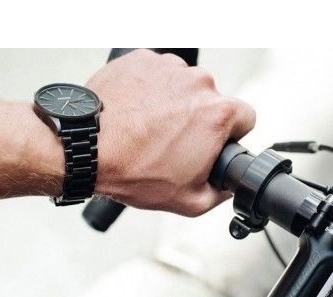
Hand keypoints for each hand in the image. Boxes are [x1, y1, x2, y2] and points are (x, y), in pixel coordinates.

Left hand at [87, 49, 255, 215]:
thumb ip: (221, 193)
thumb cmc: (134, 171)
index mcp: (218, 114)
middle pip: (213, 100)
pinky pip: (157, 75)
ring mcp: (168, 68)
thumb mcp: (191, 201)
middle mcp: (198, 83)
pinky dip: (151, 90)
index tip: (213, 143)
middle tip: (174, 143)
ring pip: (185, 86)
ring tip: (151, 129)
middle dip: (199, 120)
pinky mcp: (142, 59)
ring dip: (175, 104)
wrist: (87, 149)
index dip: (232, 134)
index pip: (246, 118)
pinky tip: (137, 113)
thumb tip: (228, 186)